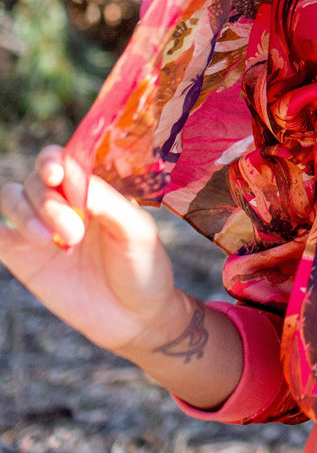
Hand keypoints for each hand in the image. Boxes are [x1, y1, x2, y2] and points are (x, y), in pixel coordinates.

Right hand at [0, 145, 177, 358]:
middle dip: (49, 201)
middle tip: (74, 233)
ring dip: (25, 213)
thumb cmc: (143, 265)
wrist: (134, 317)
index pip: (64, 159)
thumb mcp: (135, 230)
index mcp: (95, 188)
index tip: (55, 176)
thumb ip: (106, 201)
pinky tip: (14, 237)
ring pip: (12, 197)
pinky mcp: (23, 257)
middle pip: (36, 180)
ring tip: (52, 242)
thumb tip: (70, 177)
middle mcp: (65, 202)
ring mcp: (41, 228)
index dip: (53, 160)